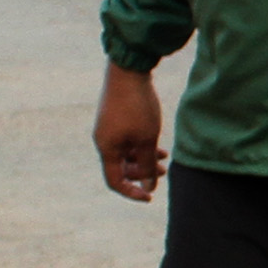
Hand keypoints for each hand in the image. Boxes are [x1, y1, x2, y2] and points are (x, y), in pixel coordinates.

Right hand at [95, 65, 165, 201]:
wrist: (128, 70)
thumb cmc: (137, 106)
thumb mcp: (147, 139)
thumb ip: (147, 164)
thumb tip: (148, 187)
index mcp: (107, 149)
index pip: (115, 181)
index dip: (131, 192)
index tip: (150, 196)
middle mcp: (103, 140)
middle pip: (121, 168)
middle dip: (142, 173)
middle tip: (164, 171)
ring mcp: (108, 129)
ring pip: (126, 153)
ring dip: (144, 158)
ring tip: (165, 157)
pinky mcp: (114, 118)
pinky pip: (126, 140)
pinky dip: (140, 145)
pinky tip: (157, 143)